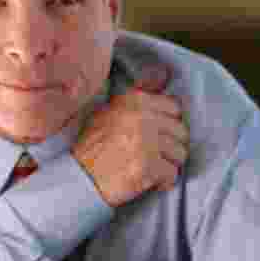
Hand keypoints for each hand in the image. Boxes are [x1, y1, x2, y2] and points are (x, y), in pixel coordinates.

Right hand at [72, 64, 189, 206]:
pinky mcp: (148, 166)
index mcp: (133, 101)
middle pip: (180, 131)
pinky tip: (152, 182)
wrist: (79, 178)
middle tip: (157, 156)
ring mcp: (146, 141)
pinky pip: (173, 174)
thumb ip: (135, 101)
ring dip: (169, 164)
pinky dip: (165, 182)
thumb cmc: (92, 148)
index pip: (174, 107)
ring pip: (180, 153)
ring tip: (153, 169)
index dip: (169, 125)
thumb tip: (163, 78)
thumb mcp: (108, 112)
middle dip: (172, 146)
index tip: (160, 135)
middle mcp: (141, 117)